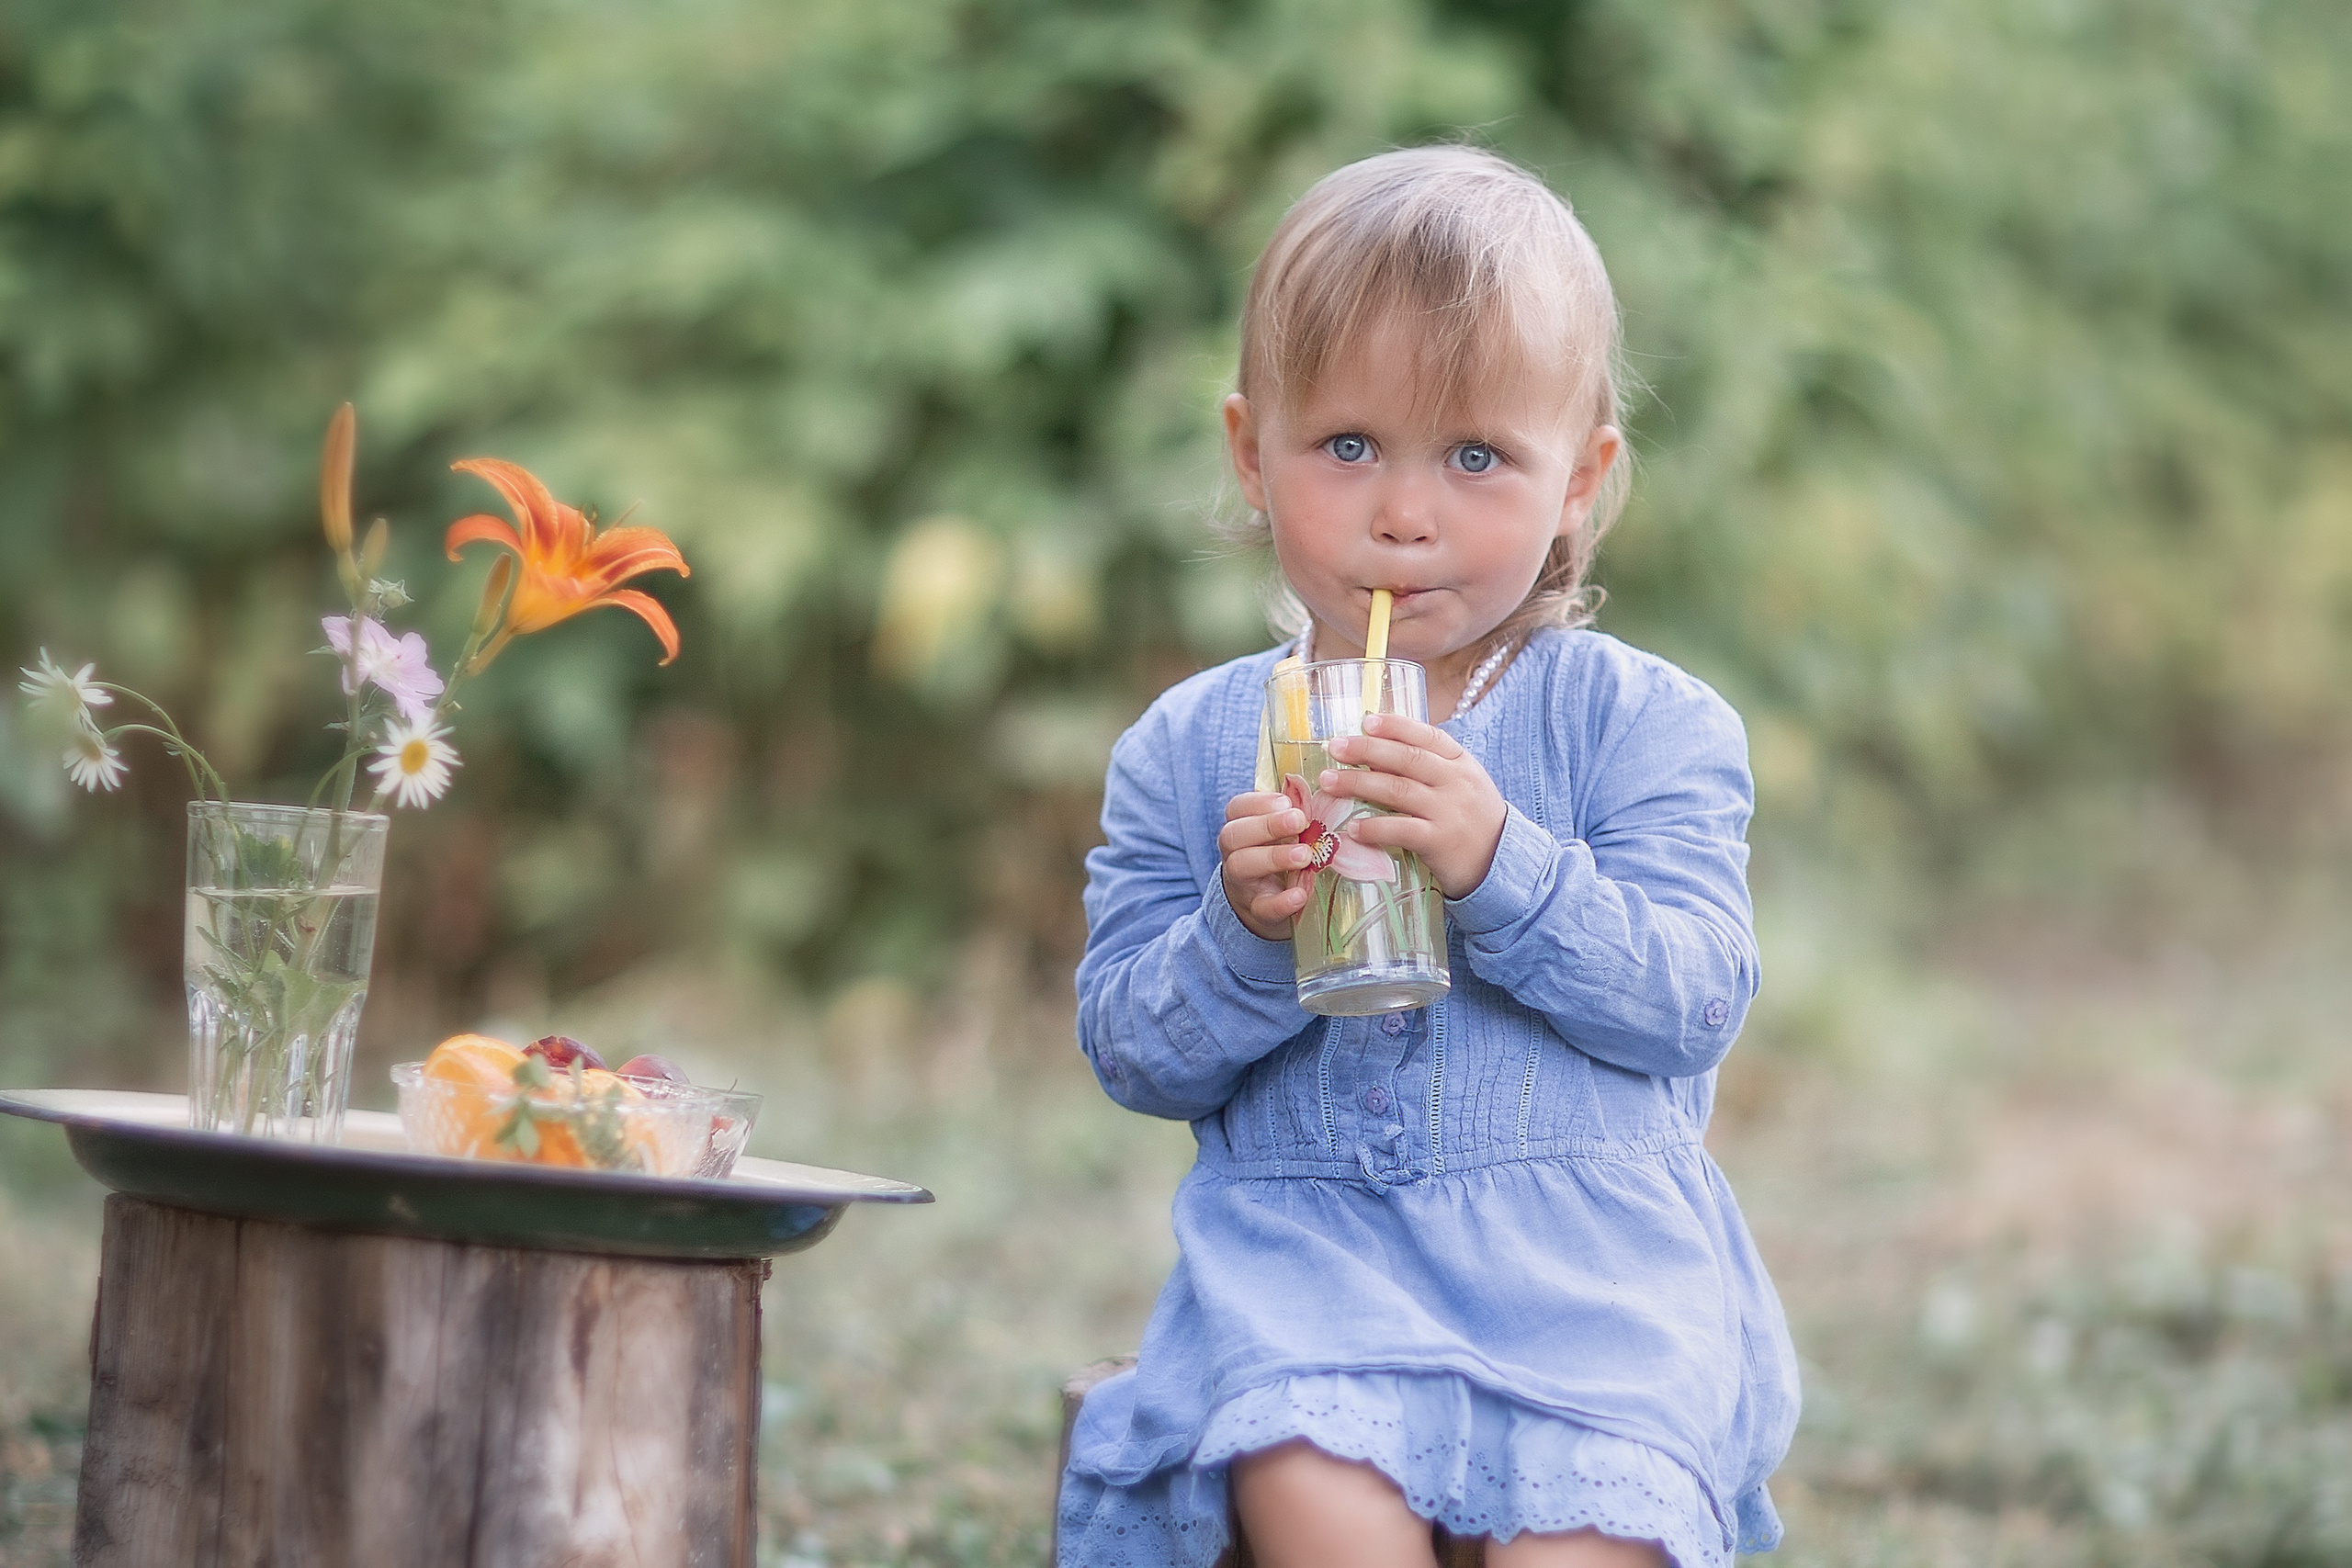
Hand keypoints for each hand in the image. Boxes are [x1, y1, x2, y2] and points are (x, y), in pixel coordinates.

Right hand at [1219, 790, 1312, 941]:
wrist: (1266, 907)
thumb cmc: (1278, 858)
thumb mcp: (1281, 835)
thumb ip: (1292, 814)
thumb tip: (1316, 788)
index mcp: (1241, 829)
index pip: (1236, 809)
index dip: (1258, 803)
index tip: (1286, 801)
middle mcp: (1234, 854)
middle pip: (1233, 835)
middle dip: (1266, 825)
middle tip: (1300, 820)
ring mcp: (1243, 884)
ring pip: (1241, 867)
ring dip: (1274, 857)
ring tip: (1305, 855)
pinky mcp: (1258, 912)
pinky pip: (1263, 907)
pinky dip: (1281, 902)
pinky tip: (1300, 894)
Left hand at [1319, 711, 1506, 898]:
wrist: (1502, 862)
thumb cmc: (1472, 820)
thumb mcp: (1461, 784)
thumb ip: (1430, 767)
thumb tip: (1377, 752)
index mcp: (1461, 763)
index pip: (1427, 736)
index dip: (1395, 726)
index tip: (1365, 721)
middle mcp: (1456, 782)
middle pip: (1406, 759)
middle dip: (1366, 750)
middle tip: (1335, 747)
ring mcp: (1448, 811)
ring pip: (1398, 790)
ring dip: (1358, 784)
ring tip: (1329, 782)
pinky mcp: (1440, 842)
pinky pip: (1402, 830)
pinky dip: (1375, 827)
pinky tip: (1353, 828)